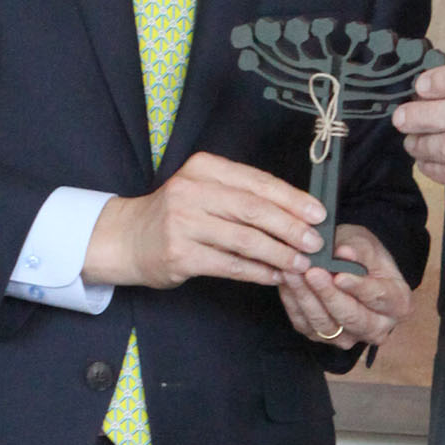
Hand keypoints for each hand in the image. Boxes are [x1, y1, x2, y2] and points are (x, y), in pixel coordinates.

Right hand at [85, 152, 325, 290]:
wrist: (126, 238)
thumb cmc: (174, 214)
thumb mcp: (203, 189)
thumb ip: (242, 195)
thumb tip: (296, 212)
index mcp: (204, 168)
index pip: (258, 182)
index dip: (292, 200)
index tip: (318, 214)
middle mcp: (192, 191)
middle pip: (254, 210)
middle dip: (291, 228)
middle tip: (314, 242)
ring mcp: (184, 223)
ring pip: (245, 240)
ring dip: (279, 254)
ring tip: (301, 264)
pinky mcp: (181, 255)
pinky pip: (230, 265)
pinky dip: (258, 272)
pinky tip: (275, 276)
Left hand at [278, 224, 411, 348]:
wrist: (351, 269)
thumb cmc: (364, 255)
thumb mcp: (367, 243)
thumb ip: (358, 248)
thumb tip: (344, 253)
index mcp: (398, 303)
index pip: (378, 297)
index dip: (358, 288)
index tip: (340, 276)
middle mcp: (378, 328)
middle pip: (351, 317)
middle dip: (328, 295)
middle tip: (311, 272)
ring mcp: (350, 337)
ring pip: (325, 324)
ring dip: (305, 298)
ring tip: (292, 273)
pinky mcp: (323, 338)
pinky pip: (305, 325)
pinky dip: (293, 303)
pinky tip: (286, 283)